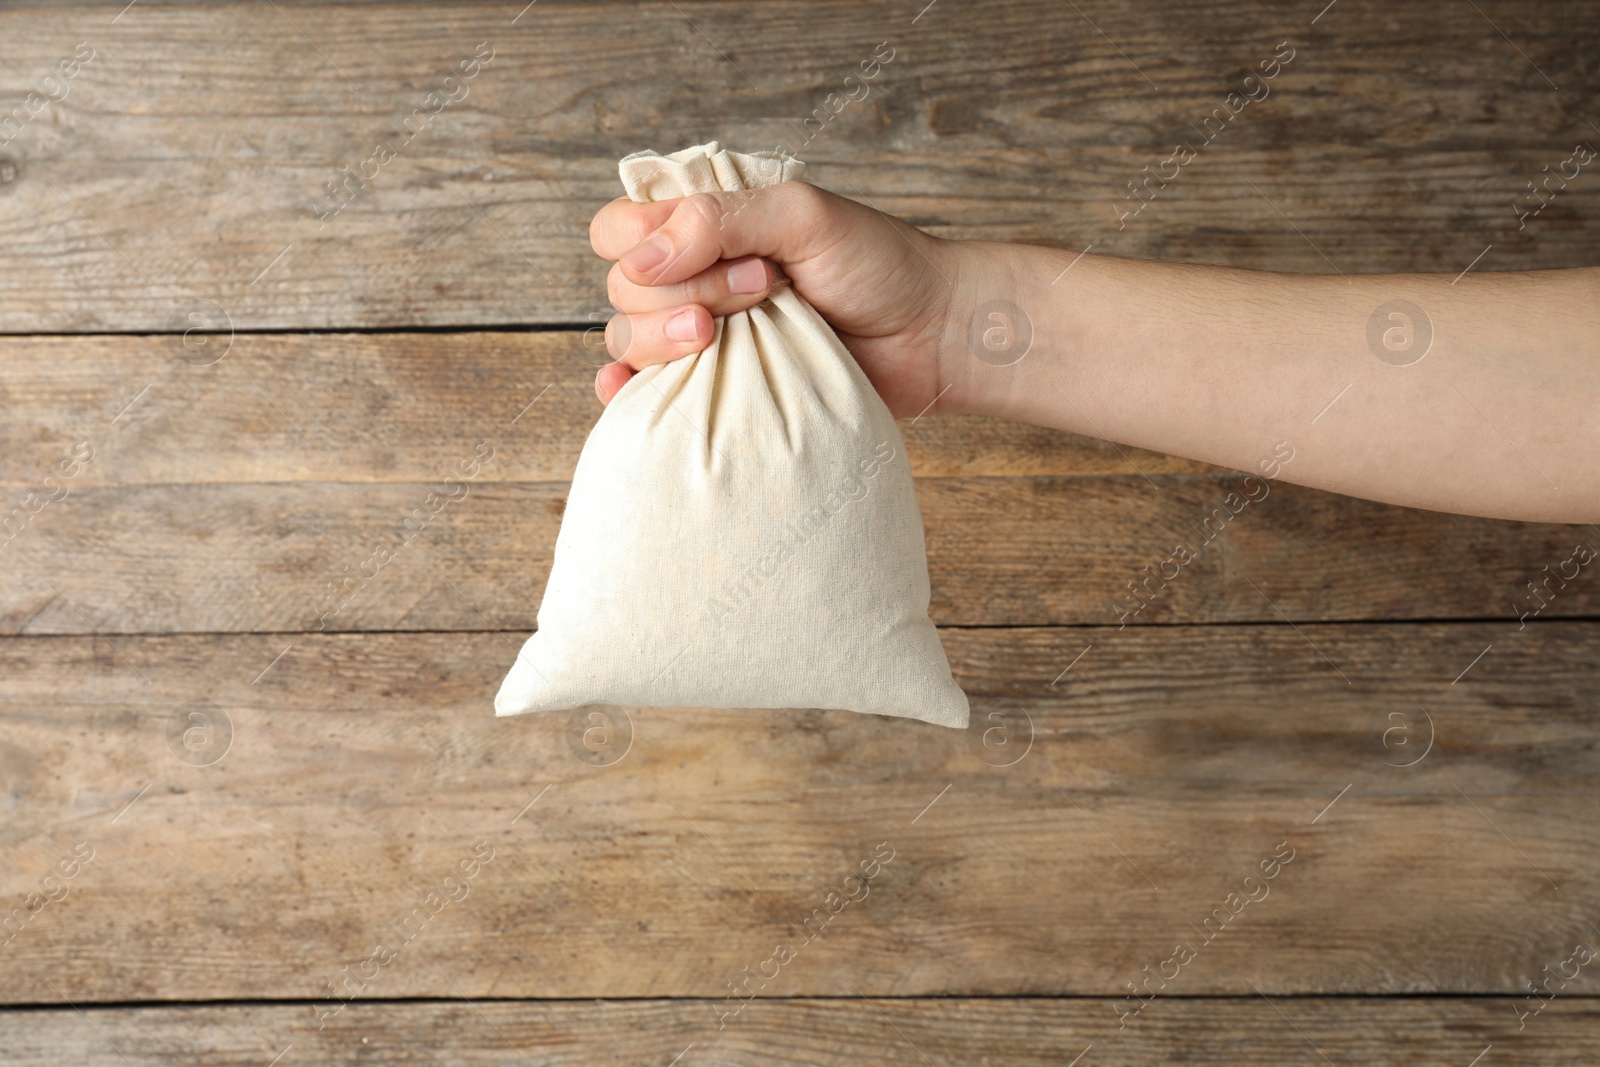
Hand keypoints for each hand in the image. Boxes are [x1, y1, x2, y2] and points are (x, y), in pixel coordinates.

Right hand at [587, 181, 975, 416]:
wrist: (929, 336)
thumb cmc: (879, 265)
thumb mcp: (804, 215)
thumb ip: (721, 219)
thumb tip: (645, 260)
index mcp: (704, 227)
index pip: (621, 229)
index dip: (644, 246)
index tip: (709, 254)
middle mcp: (694, 279)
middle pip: (624, 288)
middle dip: (686, 291)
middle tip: (763, 286)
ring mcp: (703, 339)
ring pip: (629, 341)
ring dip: (670, 340)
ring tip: (735, 335)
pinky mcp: (718, 390)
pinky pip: (646, 397)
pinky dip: (628, 394)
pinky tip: (631, 392)